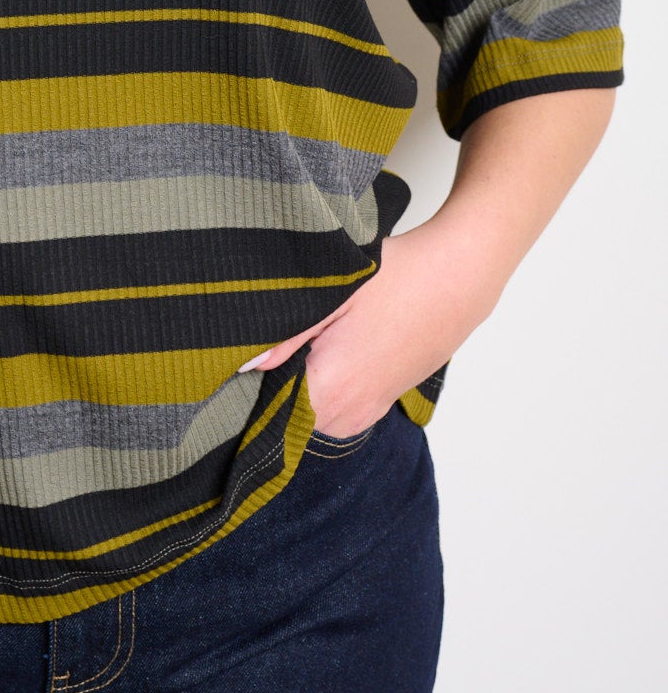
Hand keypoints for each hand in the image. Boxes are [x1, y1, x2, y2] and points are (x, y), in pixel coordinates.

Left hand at [239, 217, 502, 436]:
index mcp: (329, 392)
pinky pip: (333, 404)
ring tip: (304, 334)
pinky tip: (327, 343)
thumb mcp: (332, 293)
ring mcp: (367, 412)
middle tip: (267, 334)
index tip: (234, 353)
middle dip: (269, 379)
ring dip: (297, 380)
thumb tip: (241, 364)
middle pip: (282, 411)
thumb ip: (283, 335)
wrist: (457, 277)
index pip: (261, 409)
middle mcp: (347, 415)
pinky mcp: (380, 401)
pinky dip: (322, 382)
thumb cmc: (398, 279)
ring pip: (308, 408)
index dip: (242, 383)